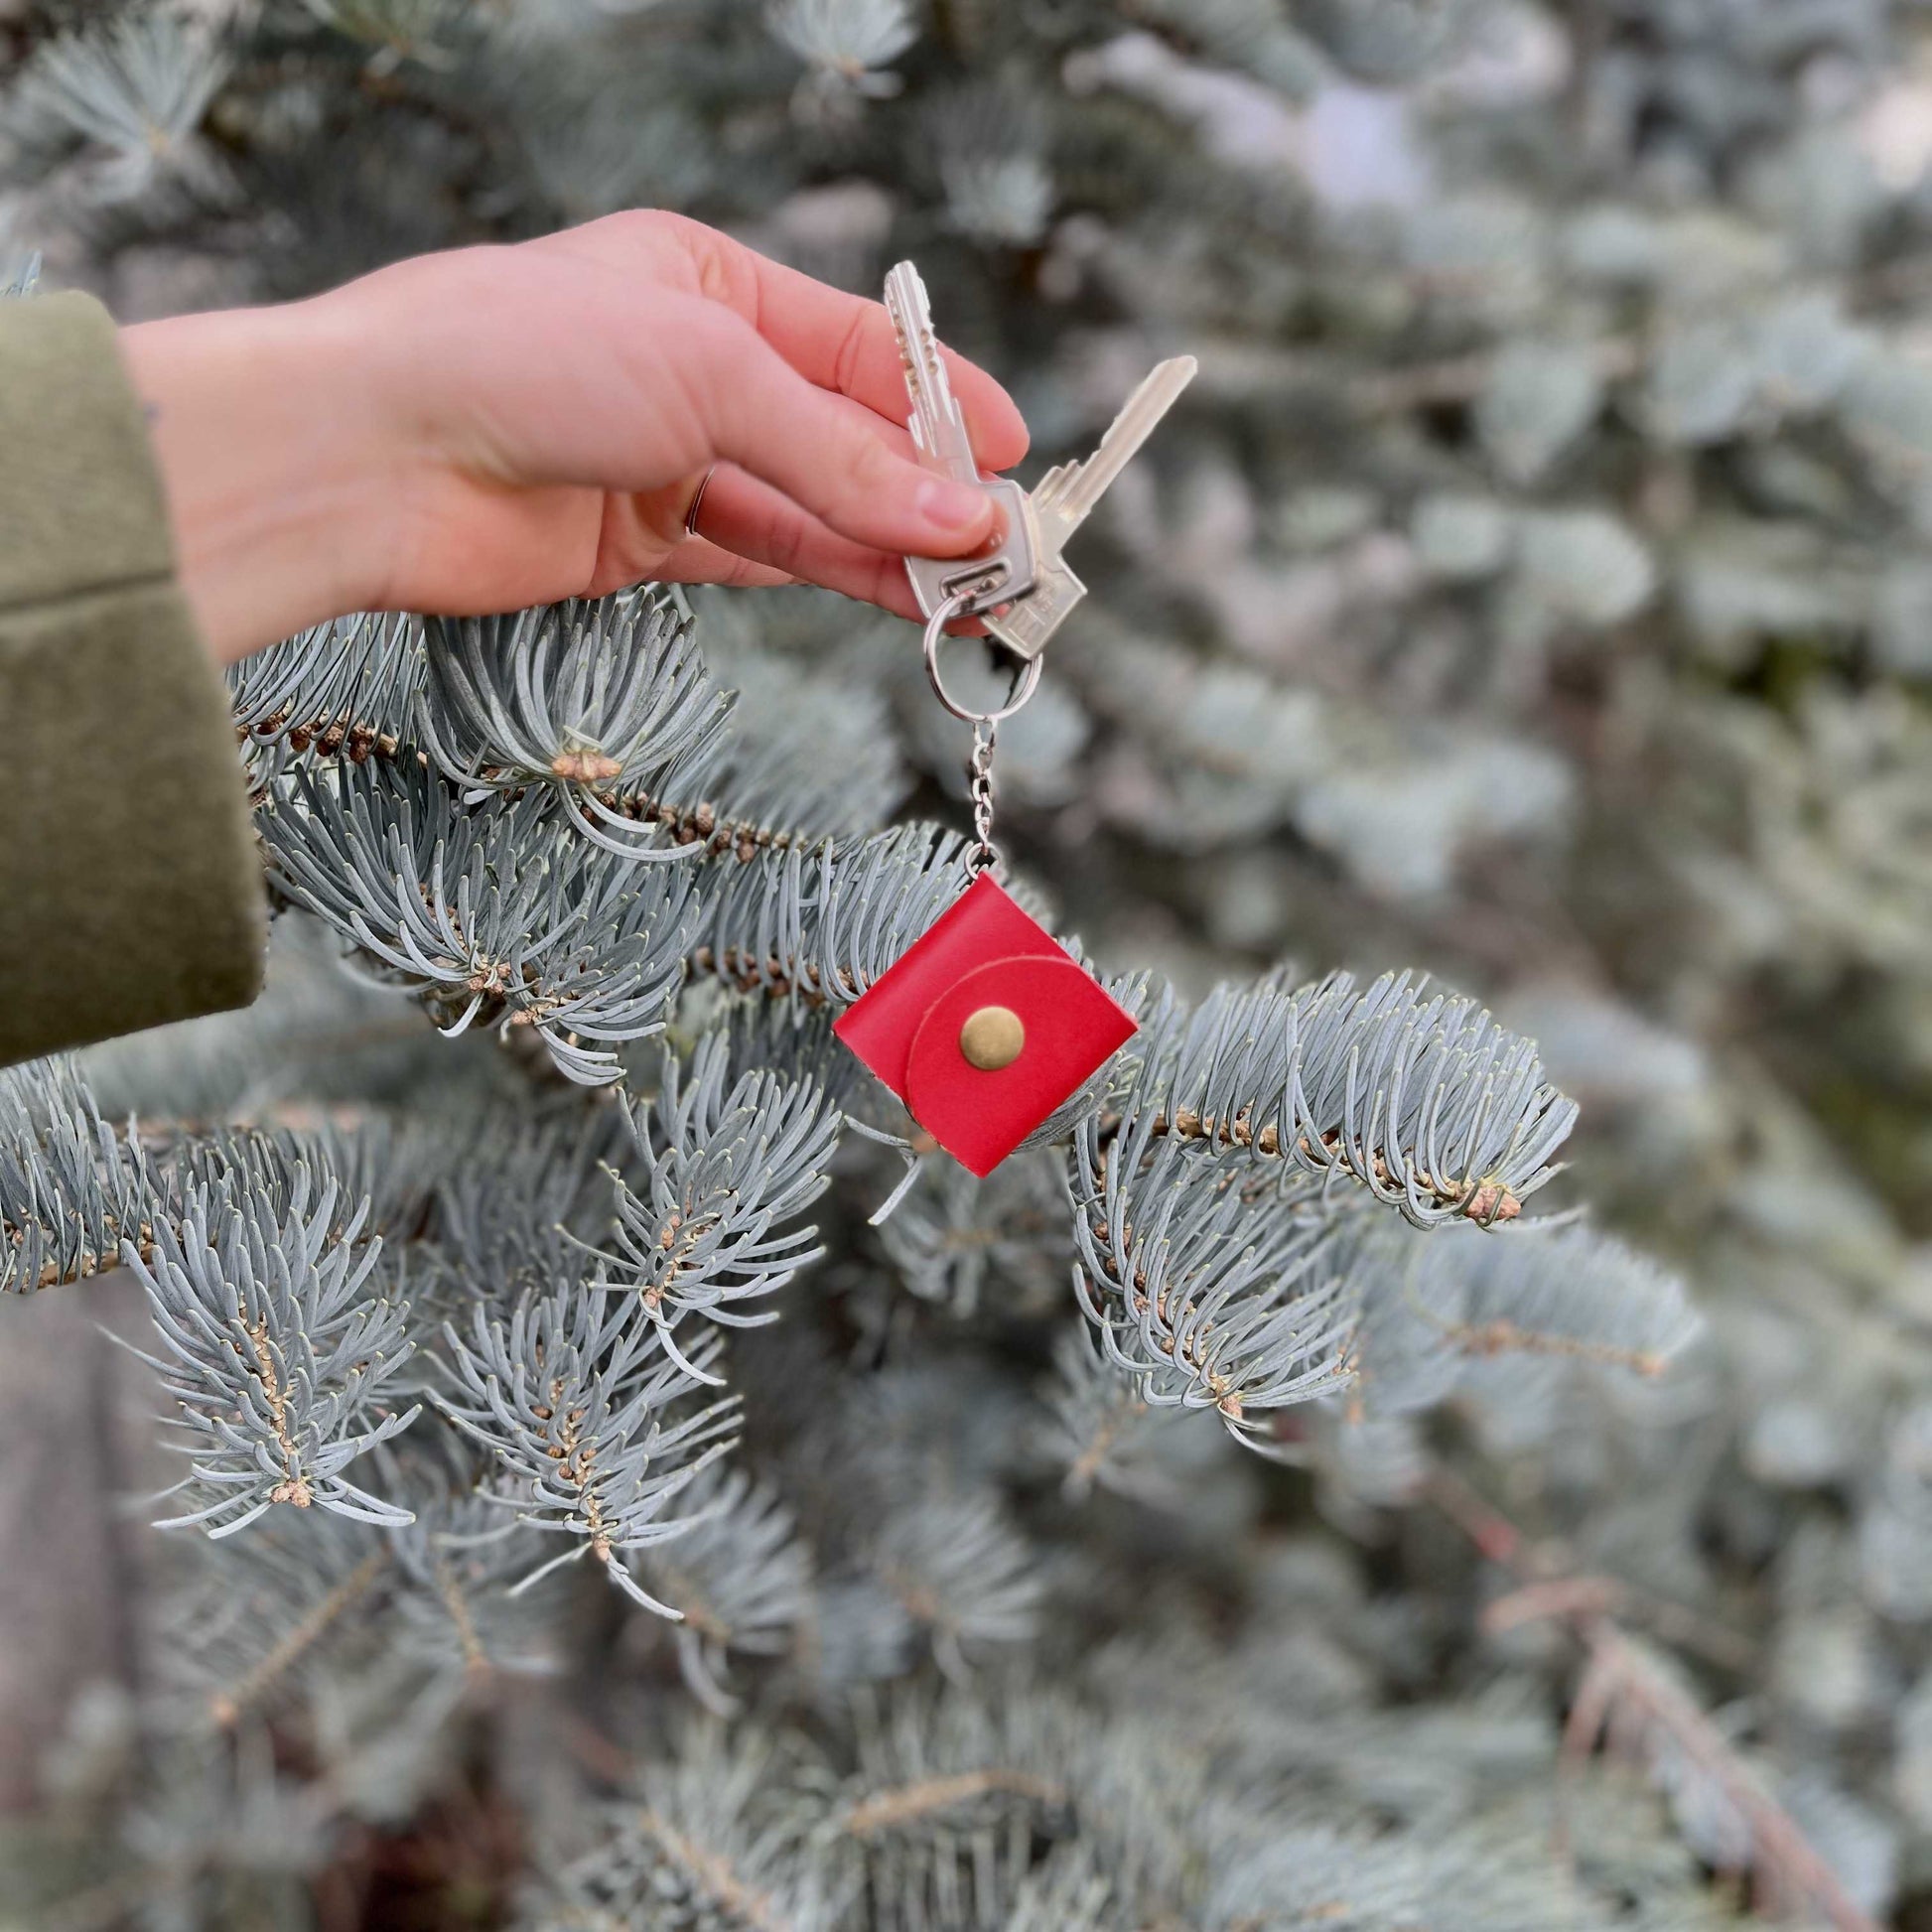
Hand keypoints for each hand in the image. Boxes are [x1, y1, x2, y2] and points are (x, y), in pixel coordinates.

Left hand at [119, 212, 1028, 663]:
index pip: (856, 345)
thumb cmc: (520, 358)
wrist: (371, 454)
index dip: (940, 401)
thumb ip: (840, 457)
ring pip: (808, 509)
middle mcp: (691, 369)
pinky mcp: (638, 545)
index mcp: (706, 283)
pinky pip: (760, 560)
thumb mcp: (712, 378)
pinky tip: (897, 598)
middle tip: (1010, 551)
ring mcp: (666, 460)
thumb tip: (958, 518)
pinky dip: (829, 579)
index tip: (1011, 459)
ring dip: (890, 550)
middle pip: (839, 435)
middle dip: (924, 492)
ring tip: (973, 595)